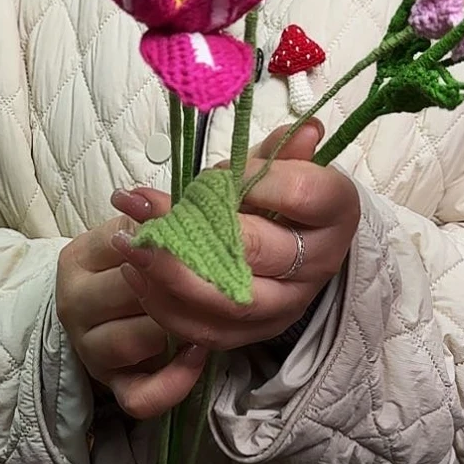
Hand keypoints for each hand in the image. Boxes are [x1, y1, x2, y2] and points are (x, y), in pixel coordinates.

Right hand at [56, 209, 208, 420]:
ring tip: (205, 313)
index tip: (203, 237)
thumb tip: (178, 197)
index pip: (124, 244)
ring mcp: (90, 349)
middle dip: (177, 284)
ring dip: (176, 327)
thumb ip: (155, 214)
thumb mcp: (131, 232)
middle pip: (130, 292)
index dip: (170, 242)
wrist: (95, 313)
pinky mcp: (111, 385)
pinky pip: (140, 397)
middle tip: (214, 276)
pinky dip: (173, 382)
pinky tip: (197, 356)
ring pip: (134, 342)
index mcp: (78, 259)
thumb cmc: (122, 267)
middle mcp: (74, 304)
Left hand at [112, 121, 359, 351]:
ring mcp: (286, 305)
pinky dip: (165, 305)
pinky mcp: (253, 333)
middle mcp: (318, 265)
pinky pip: (206, 331)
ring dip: (169, 274)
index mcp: (335, 213)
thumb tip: (305, 129)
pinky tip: (135, 273)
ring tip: (128, 244)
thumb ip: (279, 152)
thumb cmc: (283, 199)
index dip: (258, 180)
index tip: (219, 171)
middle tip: (145, 212)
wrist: (296, 249)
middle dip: (196, 231)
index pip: (302, 193)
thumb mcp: (283, 167)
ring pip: (228, 302)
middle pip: (258, 252)